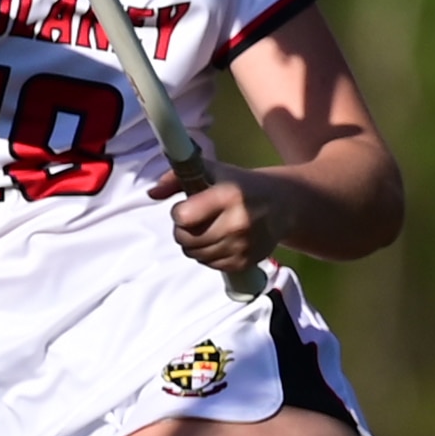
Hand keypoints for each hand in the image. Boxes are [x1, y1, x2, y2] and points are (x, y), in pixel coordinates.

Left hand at [153, 161, 294, 272]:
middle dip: (183, 230)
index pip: (183, 217)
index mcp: (229, 195)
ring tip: (206, 230)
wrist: (283, 205)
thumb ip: (177, 178)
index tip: (186, 207)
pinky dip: (208, 255)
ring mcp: (243, 246)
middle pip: (187, 239)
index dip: (179, 213)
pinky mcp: (246, 262)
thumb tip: (151, 193)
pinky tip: (218, 240)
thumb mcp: (213, 171)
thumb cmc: (242, 185)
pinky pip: (211, 265)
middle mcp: (238, 223)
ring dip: (193, 244)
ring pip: (196, 255)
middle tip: (194, 221)